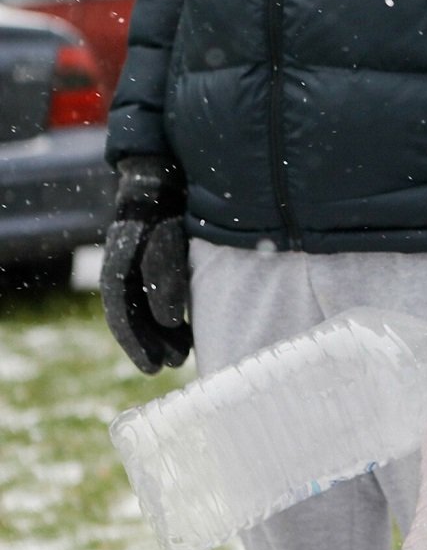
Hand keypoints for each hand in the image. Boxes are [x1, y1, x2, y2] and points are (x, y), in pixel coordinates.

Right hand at [99, 156, 191, 373]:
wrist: (166, 180)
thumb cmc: (168, 210)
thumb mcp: (168, 241)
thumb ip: (167, 277)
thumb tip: (169, 319)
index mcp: (117, 267)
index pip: (120, 314)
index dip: (136, 344)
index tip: (152, 369)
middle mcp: (122, 271)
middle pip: (132, 317)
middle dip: (150, 345)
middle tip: (172, 366)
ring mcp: (135, 268)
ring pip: (144, 311)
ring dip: (162, 335)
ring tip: (183, 355)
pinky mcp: (153, 265)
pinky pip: (155, 299)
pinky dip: (170, 318)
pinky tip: (187, 333)